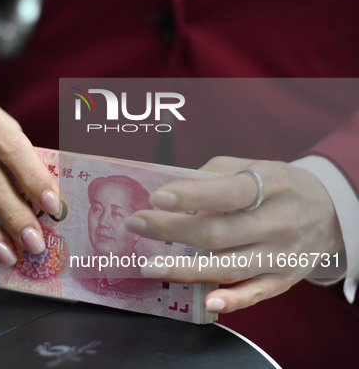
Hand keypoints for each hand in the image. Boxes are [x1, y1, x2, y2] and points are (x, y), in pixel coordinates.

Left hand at [125, 156, 343, 312]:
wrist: (330, 210)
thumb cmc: (276, 185)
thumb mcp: (252, 166)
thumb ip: (212, 175)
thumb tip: (168, 189)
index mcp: (270, 185)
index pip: (226, 193)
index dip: (190, 196)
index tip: (156, 197)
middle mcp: (278, 221)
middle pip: (218, 232)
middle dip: (170, 230)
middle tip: (135, 225)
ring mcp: (281, 254)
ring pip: (229, 266)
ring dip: (184, 268)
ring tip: (148, 266)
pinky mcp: (283, 278)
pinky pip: (256, 293)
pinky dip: (232, 299)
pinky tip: (206, 300)